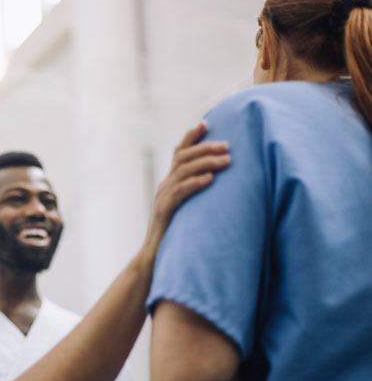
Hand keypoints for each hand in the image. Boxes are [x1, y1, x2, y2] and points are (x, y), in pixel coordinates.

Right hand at [143, 121, 229, 256]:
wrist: (153, 258)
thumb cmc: (176, 236)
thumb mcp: (186, 210)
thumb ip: (195, 194)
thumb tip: (219, 184)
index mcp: (169, 183)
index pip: (178, 153)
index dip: (190, 137)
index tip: (206, 123)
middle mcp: (164, 186)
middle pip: (182, 157)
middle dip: (205, 147)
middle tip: (228, 146)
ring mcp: (162, 197)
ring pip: (182, 171)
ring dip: (206, 163)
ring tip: (227, 160)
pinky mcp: (163, 211)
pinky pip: (179, 192)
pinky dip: (195, 183)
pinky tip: (210, 180)